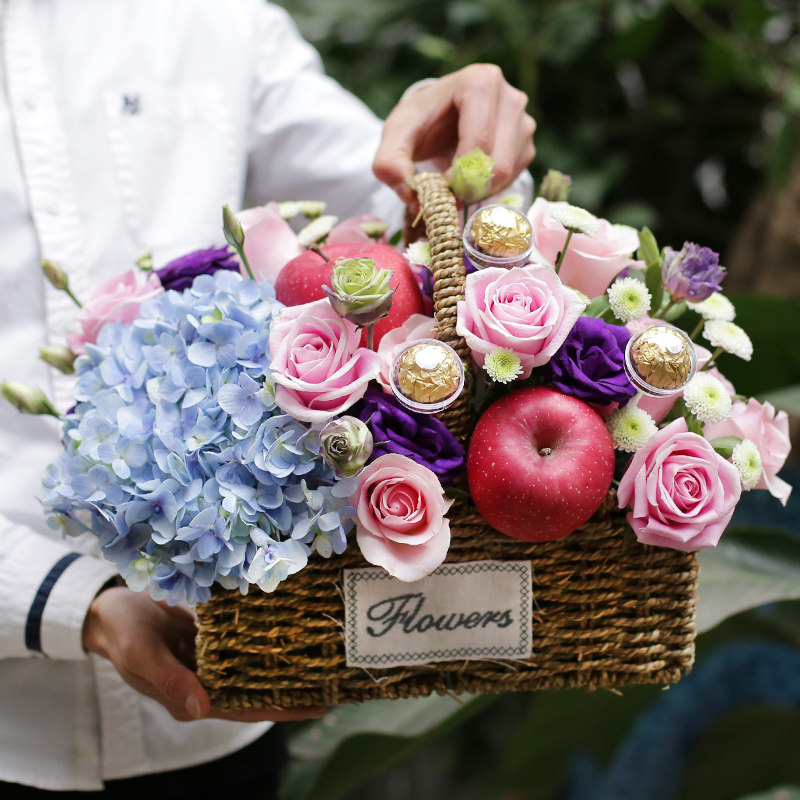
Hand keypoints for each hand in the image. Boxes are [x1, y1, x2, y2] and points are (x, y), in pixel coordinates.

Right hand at [82, 586, 325, 722]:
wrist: (108, 604)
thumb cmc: (122, 633)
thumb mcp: (140, 655)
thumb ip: (169, 680)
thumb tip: (201, 708)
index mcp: (191, 695)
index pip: (245, 708)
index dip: (282, 710)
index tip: (319, 706)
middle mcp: (207, 678)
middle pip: (257, 686)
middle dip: (294, 685)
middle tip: (336, 678)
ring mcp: (211, 654)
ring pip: (254, 662)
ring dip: (284, 659)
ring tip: (323, 651)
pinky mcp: (212, 632)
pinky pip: (244, 635)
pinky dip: (266, 632)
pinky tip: (292, 622)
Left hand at [373, 63, 535, 202]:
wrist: (437, 116)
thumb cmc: (419, 122)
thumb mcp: (396, 137)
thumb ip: (389, 163)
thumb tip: (410, 195)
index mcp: (480, 82)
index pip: (479, 144)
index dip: (458, 176)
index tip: (439, 184)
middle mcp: (510, 97)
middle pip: (498, 163)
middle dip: (469, 187)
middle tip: (448, 191)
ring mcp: (524, 120)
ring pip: (508, 174)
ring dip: (479, 190)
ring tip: (456, 180)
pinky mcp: (527, 142)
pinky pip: (514, 178)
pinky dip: (491, 188)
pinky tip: (472, 177)